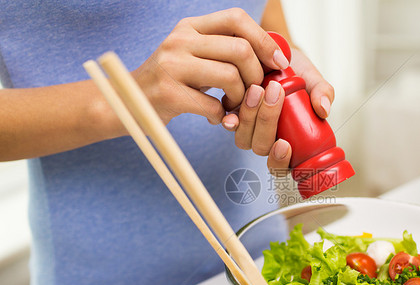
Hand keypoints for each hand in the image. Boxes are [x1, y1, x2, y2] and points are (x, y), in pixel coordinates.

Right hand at [130, 8, 289, 126]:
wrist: (127, 102)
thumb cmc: (171, 82)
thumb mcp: (193, 55)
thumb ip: (223, 50)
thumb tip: (272, 56)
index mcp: (191, 26)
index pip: (237, 18)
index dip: (264, 40)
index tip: (278, 63)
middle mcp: (180, 40)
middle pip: (240, 49)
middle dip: (256, 76)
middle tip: (253, 92)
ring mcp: (172, 65)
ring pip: (230, 76)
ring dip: (241, 98)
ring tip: (233, 107)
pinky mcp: (169, 93)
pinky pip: (213, 105)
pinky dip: (222, 116)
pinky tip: (216, 117)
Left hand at [221, 47, 334, 176]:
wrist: (273, 52)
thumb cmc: (296, 72)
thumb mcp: (313, 80)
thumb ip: (323, 92)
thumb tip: (324, 110)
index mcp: (288, 141)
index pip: (281, 165)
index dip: (280, 160)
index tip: (284, 144)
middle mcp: (265, 139)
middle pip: (260, 147)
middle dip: (266, 122)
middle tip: (274, 92)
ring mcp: (247, 128)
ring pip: (242, 137)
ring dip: (249, 115)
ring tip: (257, 87)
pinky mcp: (230, 114)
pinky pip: (228, 122)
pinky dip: (230, 113)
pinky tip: (235, 98)